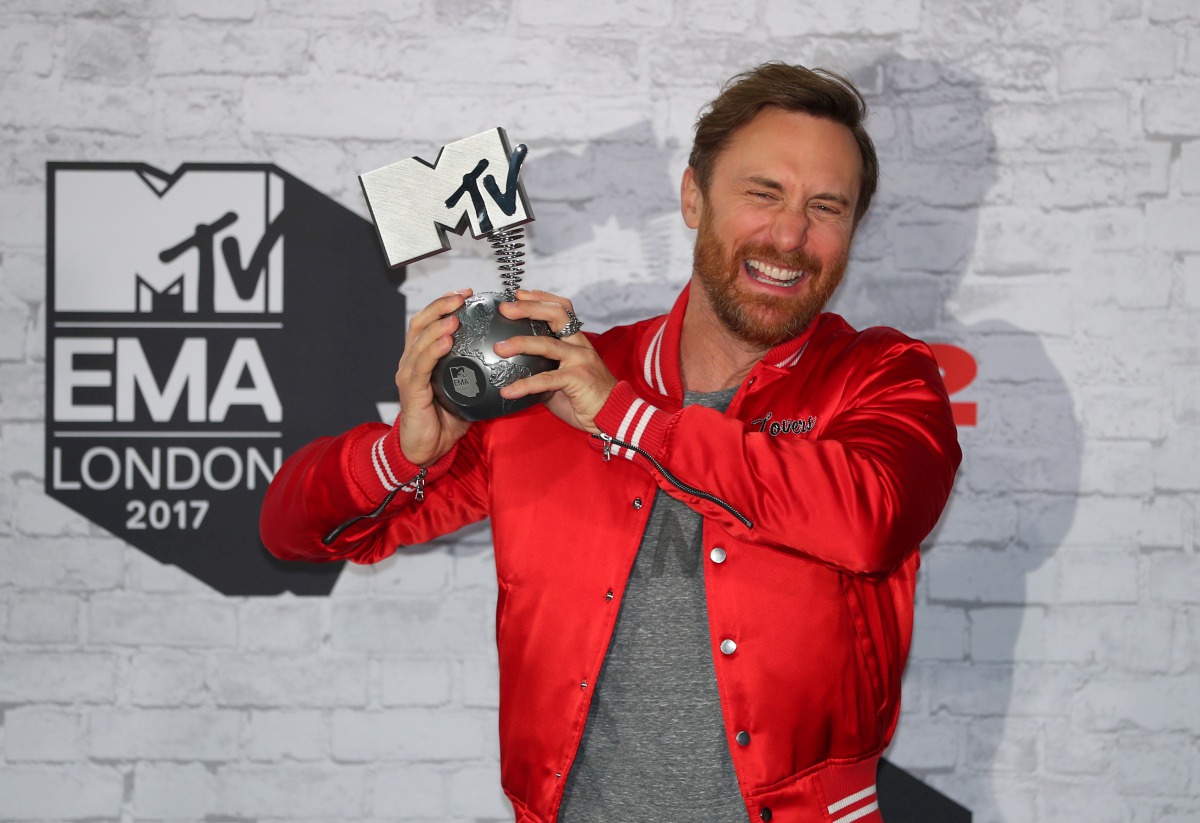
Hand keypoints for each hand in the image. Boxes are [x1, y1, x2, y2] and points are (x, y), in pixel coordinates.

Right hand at [394, 289, 473, 465]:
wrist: (425, 450)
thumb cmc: (445, 423)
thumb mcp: (466, 394)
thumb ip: (479, 376)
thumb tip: (509, 363)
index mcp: (421, 359)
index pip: (429, 324)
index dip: (444, 305)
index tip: (465, 294)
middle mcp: (410, 362)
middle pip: (420, 323)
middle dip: (440, 305)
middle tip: (462, 296)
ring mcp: (408, 375)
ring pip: (419, 341)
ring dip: (438, 325)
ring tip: (456, 315)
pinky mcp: (410, 390)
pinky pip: (422, 365)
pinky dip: (433, 350)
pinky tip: (447, 340)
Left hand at [494, 290, 616, 432]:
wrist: (613, 414)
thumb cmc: (587, 398)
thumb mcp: (563, 378)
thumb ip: (543, 369)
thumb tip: (515, 370)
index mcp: (577, 341)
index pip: (562, 309)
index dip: (541, 298)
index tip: (519, 294)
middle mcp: (580, 346)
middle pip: (556, 315)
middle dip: (529, 308)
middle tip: (506, 309)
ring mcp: (580, 360)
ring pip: (547, 344)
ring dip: (520, 343)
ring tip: (499, 348)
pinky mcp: (577, 379)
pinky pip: (545, 380)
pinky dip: (524, 385)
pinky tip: (507, 391)